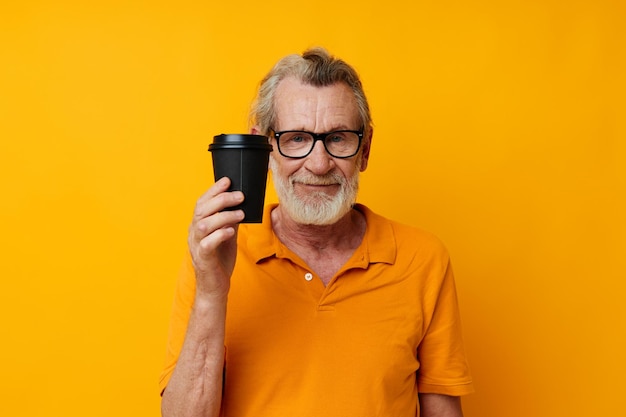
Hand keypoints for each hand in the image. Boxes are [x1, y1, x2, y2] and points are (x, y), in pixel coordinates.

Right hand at [188, 177, 244, 298]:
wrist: (215, 287)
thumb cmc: (220, 260)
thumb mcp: (227, 235)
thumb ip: (230, 220)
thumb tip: (241, 203)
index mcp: (198, 225)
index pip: (202, 202)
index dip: (213, 190)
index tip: (228, 180)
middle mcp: (194, 233)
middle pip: (202, 210)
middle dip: (222, 200)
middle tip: (240, 196)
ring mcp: (196, 246)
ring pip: (203, 225)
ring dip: (223, 216)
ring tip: (240, 214)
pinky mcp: (202, 259)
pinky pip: (206, 244)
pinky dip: (219, 235)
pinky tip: (230, 231)